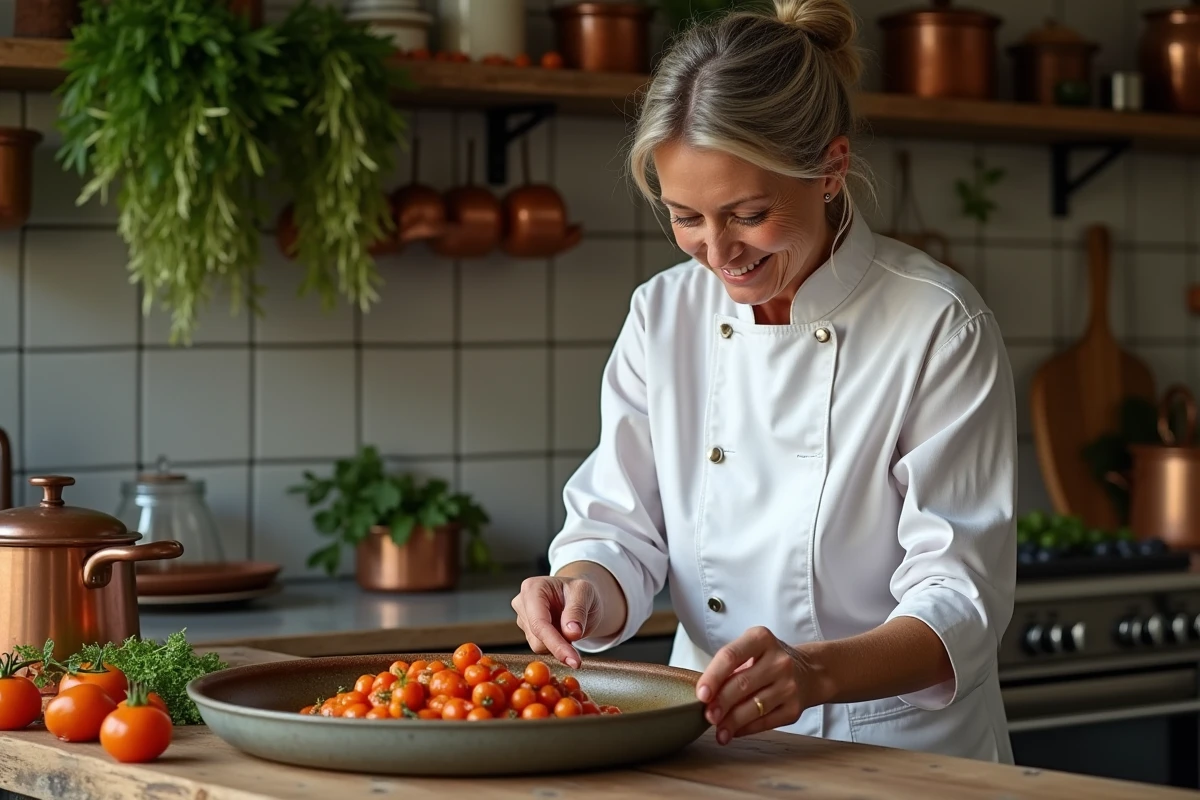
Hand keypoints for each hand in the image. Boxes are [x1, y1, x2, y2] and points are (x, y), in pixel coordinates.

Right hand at [511, 576, 602, 668]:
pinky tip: (563, 633)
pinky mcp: (527, 631)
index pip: (539, 622)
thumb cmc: (580, 591)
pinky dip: (556, 645)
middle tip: (578, 651)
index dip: (555, 644)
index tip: (573, 660)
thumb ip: (578, 610)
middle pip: (537, 637)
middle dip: (559, 646)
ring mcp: (523, 618)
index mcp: (533, 588)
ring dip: (559, 645)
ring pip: (538, 646)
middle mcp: (523, 602)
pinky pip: (541, 647)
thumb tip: (571, 633)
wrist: (579, 596)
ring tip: (571, 628)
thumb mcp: (586, 593)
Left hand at [695, 626, 815, 745]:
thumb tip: (705, 696)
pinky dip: (746, 728)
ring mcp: (789, 685)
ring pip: (754, 706)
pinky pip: (766, 722)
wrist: (809, 673)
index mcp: (761, 639)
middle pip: (742, 683)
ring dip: (732, 722)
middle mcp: (778, 660)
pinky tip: (734, 732)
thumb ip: (729, 667)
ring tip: (719, 731)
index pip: (730, 656)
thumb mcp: (751, 650)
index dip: (713, 676)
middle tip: (707, 716)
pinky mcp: (795, 708)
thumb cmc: (769, 660)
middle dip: (721, 703)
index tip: (701, 694)